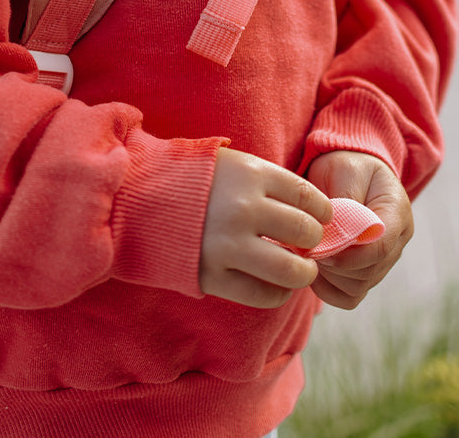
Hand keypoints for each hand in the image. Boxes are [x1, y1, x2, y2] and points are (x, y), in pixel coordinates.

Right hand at [200, 147, 332, 308]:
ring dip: (303, 273)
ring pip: (291, 269)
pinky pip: (263, 295)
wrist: (135, 198)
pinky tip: (275, 285)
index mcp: (250, 173)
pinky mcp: (213, 275)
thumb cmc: (190, 178)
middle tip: (309, 244)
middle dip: (314, 241)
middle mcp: (244, 208)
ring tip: (300, 270)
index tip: (322, 218)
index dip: (323, 210)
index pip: (308, 195)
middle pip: (304, 231)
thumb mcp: (231, 163)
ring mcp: (228, 244)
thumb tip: (310, 211)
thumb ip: (267, 183)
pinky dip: (277, 293)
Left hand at [305, 151, 412, 309]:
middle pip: (367, 272)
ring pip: (357, 287)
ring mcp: (383, 260)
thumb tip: (332, 236)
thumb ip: (343, 202)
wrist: (349, 170)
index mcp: (396, 212)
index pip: (379, 247)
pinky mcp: (367, 272)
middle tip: (305, 247)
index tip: (319, 247)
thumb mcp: (343, 170)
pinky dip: (329, 289)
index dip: (348, 254)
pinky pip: (349, 297)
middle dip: (333, 264)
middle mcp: (396, 241)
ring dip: (328, 276)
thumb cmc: (346, 166)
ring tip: (308, 252)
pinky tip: (314, 267)